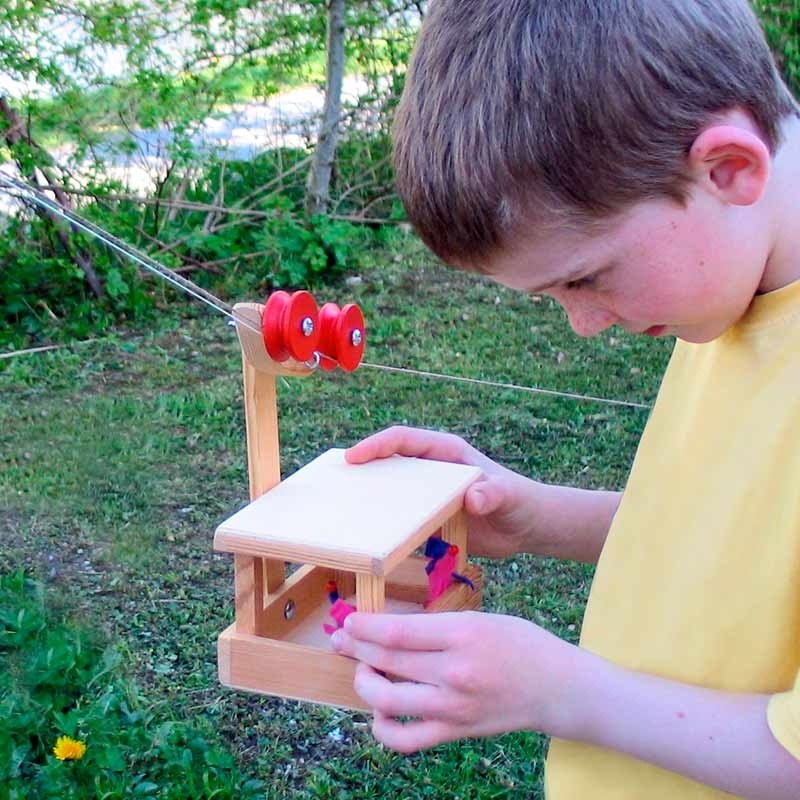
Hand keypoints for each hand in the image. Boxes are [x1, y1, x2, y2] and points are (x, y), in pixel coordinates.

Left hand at [331, 610, 576, 751]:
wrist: (556, 687)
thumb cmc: (518, 644)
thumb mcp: (480, 618)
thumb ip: (436, 625)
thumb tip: (387, 630)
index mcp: (463, 633)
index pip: (398, 631)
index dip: (365, 626)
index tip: (348, 620)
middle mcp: (455, 670)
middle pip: (387, 661)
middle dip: (355, 648)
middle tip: (341, 639)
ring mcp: (454, 706)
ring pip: (387, 700)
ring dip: (364, 683)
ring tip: (365, 671)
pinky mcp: (455, 731)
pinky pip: (405, 739)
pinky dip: (382, 728)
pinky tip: (381, 710)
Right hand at [345, 426, 542, 558]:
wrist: (526, 527)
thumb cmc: (520, 501)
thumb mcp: (509, 496)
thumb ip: (495, 494)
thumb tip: (474, 498)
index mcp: (444, 452)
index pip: (403, 440)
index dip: (376, 445)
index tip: (352, 458)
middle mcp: (430, 469)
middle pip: (387, 463)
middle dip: (360, 470)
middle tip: (332, 486)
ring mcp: (427, 494)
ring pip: (388, 491)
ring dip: (367, 499)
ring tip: (339, 513)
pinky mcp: (428, 518)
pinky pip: (399, 519)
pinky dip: (383, 527)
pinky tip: (367, 542)